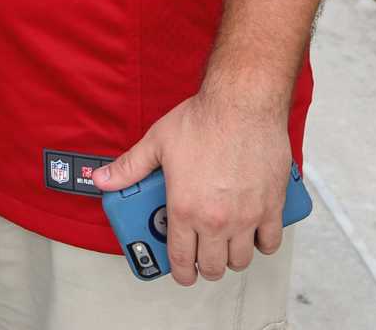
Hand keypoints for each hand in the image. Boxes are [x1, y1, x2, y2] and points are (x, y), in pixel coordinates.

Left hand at [92, 91, 289, 285]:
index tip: (182, 272)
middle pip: (213, 266)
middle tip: (203, 254)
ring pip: (241, 259)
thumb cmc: (204, 120)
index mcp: (185, 209)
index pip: (181, 259)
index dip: (180, 273)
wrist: (243, 103)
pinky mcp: (272, 206)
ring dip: (232, 257)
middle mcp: (216, 219)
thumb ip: (129, 167)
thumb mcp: (157, 143)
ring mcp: (247, 216)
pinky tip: (255, 233)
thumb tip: (102, 179)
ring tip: (227, 244)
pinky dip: (263, 243)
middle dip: (205, 266)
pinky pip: (271, 242)